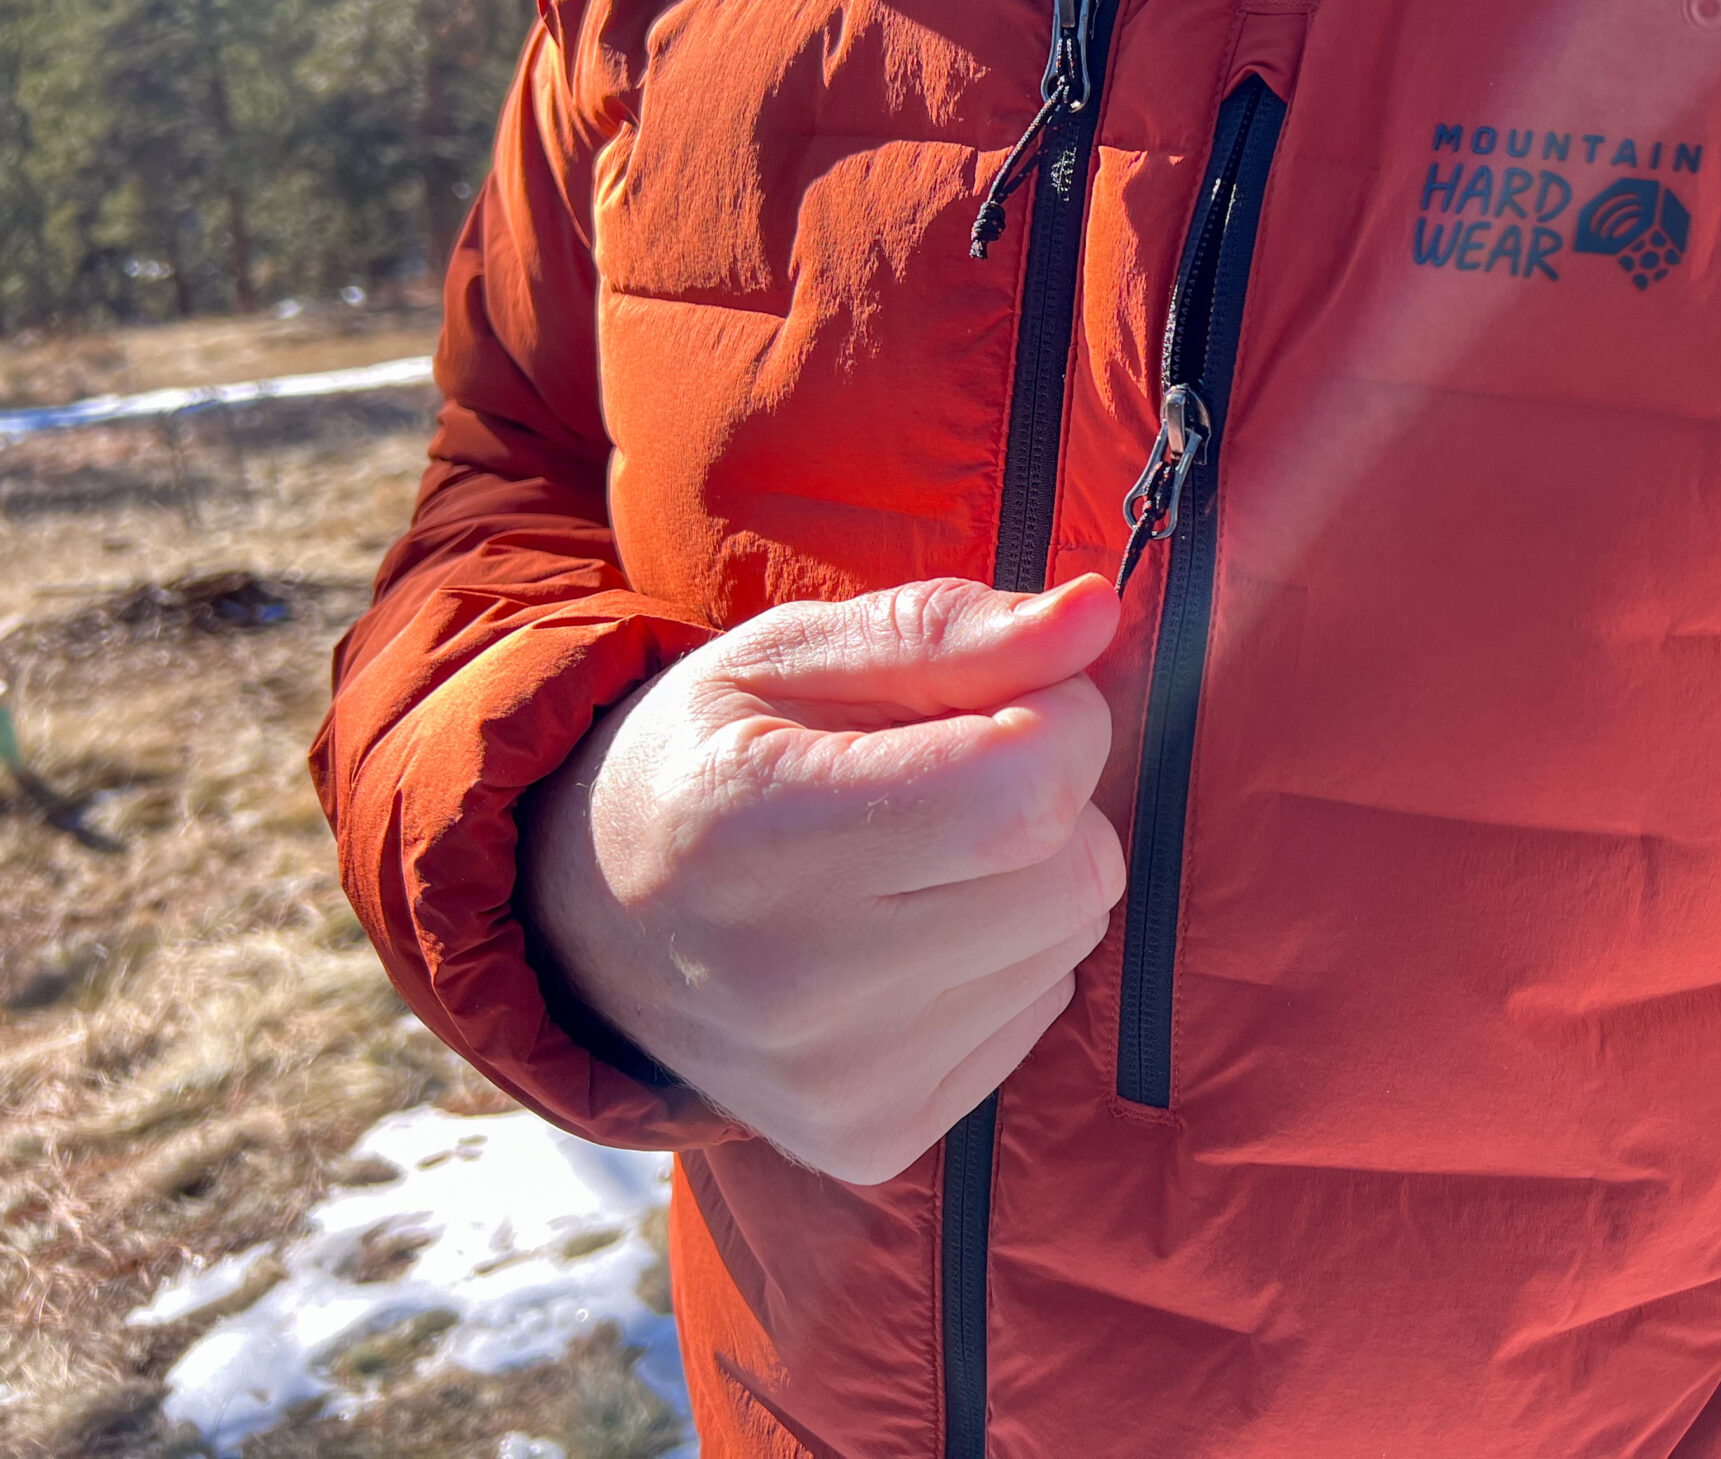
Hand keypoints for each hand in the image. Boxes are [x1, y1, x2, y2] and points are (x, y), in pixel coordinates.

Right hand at [520, 574, 1124, 1183]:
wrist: (591, 928)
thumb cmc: (706, 757)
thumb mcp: (789, 653)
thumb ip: (948, 628)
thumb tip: (1099, 611)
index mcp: (754, 833)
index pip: (1028, 787)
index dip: (1055, 717)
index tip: (1000, 697)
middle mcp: (793, 987)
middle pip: (1076, 870)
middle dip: (1047, 795)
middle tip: (943, 777)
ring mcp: (839, 1085)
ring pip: (1071, 936)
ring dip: (1027, 875)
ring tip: (908, 859)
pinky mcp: (876, 1139)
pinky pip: (1041, 1006)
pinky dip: (1004, 955)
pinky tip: (901, 935)